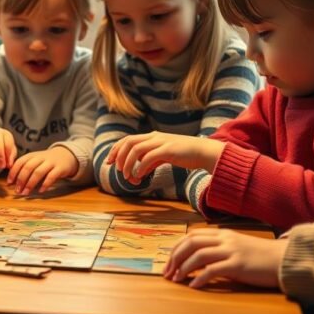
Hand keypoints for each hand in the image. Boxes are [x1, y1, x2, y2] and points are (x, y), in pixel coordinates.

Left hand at [7, 146, 78, 194]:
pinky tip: (40, 191)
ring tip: (26, 193)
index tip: (9, 183)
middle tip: (17, 191)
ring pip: (38, 172)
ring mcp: (51, 162)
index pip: (20, 162)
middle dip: (21, 180)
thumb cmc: (46, 162)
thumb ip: (24, 168)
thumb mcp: (35, 161)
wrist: (66, 156)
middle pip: (28, 167)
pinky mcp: (60, 168)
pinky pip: (51, 176)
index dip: (13, 173)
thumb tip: (11, 182)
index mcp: (32, 155)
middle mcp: (40, 157)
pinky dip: (45, 184)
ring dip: (30, 184)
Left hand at [107, 133, 223, 182]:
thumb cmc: (185, 155)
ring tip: (127, 176)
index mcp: (152, 136)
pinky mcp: (168, 150)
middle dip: (118, 156)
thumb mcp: (164, 155)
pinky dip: (140, 167)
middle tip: (116, 170)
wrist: (204, 152)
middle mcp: (154, 137)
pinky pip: (148, 157)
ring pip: (135, 149)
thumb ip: (151, 160)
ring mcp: (161, 142)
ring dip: (127, 163)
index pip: (127, 139)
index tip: (109, 161)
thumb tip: (139, 171)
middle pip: (128, 142)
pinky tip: (140, 176)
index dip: (116, 149)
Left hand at [164, 229, 285, 289]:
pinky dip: (199, 278)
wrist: (283, 259)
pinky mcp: (238, 265)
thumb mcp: (236, 247)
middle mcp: (224, 239)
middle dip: (175, 257)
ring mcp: (231, 251)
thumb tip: (196, 260)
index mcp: (222, 233)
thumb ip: (218, 249)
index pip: (192, 235)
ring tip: (176, 279)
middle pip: (191, 243)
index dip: (177, 247)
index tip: (168, 260)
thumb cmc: (260, 256)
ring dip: (183, 268)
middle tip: (167, 272)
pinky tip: (193, 286)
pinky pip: (213, 270)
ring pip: (198, 255)